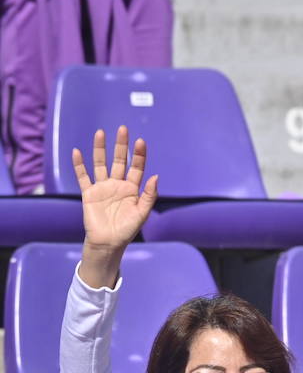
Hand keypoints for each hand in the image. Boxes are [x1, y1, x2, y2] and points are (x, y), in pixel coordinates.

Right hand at [74, 126, 157, 258]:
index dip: (139, 155)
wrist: (108, 242)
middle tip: (122, 129)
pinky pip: (83, 176)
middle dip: (121, 145)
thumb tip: (155, 176)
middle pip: (119, 160)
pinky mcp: (89, 193)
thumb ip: (149, 195)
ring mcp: (102, 187)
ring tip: (100, 133)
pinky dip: (79, 164)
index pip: (136, 167)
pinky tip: (77, 151)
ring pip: (100, 164)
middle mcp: (117, 185)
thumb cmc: (127, 230)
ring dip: (100, 149)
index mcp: (132, 189)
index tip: (140, 141)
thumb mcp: (142, 213)